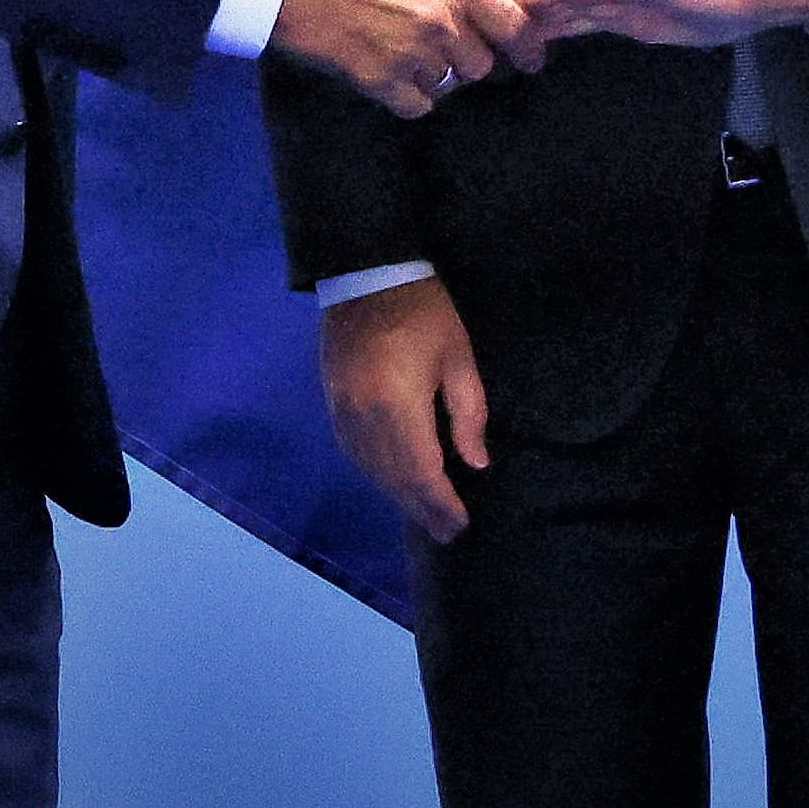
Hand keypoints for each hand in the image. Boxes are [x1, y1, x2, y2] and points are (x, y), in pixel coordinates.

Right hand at [274, 0, 531, 117]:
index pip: (512, 23)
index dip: (527, 45)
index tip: (531, 58)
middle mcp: (442, 22)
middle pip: (480, 63)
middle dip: (466, 58)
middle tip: (439, 48)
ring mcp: (413, 54)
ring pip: (447, 85)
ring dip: (433, 76)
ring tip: (404, 58)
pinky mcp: (381, 81)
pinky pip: (415, 105)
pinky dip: (407, 98)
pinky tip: (389, 80)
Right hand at [319, 275, 487, 542]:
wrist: (365, 274)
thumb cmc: (424, 312)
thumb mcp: (458, 357)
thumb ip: (468, 414)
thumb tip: (475, 463)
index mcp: (399, 405)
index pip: (422, 470)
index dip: (440, 502)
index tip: (460, 525)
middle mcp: (364, 417)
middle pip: (394, 477)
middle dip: (422, 508)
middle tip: (445, 533)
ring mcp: (342, 412)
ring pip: (371, 469)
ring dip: (398, 495)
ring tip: (424, 514)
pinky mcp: (332, 403)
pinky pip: (354, 452)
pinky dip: (376, 474)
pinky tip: (392, 483)